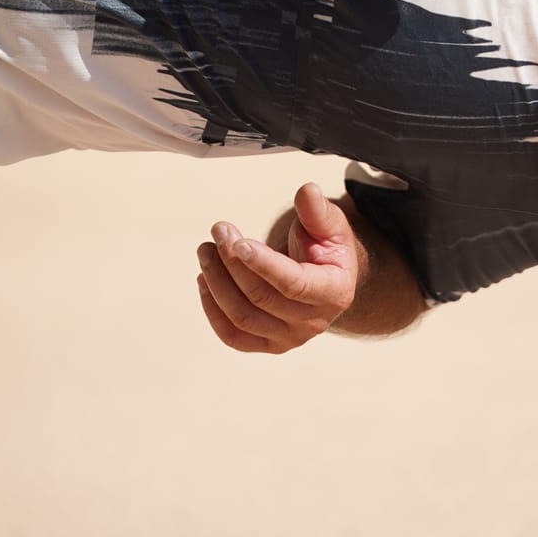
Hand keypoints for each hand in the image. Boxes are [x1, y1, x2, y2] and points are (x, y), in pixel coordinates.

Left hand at [196, 182, 359, 353]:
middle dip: (233, 263)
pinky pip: (233, 337)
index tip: (237, 242)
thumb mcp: (330, 226)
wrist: (324, 280)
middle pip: (262, 298)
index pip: (294, 283)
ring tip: (205, 250)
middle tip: (219, 230)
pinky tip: (204, 281)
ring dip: (217, 283)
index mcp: (334, 293)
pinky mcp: (267, 345)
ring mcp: (289, 339)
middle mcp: (313, 322)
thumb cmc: (325, 249)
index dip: (263, 264)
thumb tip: (307, 191)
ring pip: (242, 317)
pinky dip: (212, 310)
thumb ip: (317, 211)